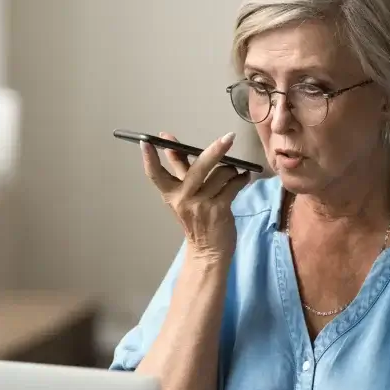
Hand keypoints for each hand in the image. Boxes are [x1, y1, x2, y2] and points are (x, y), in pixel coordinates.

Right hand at [142, 132, 250, 259]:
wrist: (208, 252)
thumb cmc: (196, 220)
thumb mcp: (182, 197)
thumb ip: (179, 171)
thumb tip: (170, 147)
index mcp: (171, 194)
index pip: (155, 174)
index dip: (149, 158)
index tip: (146, 141)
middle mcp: (184, 198)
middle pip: (199, 167)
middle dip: (215, 150)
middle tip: (228, 137)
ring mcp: (201, 204)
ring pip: (221, 174)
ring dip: (232, 169)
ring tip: (234, 171)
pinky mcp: (219, 210)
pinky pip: (233, 185)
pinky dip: (241, 179)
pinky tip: (243, 178)